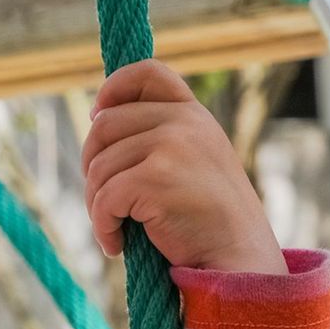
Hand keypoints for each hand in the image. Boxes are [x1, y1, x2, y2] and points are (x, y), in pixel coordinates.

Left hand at [81, 59, 287, 274]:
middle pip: (104, 125)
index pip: (147, 72)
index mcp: (193, 113)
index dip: (113, 88)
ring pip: (99, 167)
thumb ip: (159, 134)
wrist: (237, 256)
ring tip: (114, 227)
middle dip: (91, 165)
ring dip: (96, 204)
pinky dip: (102, 227)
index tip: (96, 114)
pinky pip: (103, 198)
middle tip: (102, 200)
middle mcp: (184, 122)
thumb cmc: (206, 218)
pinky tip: (115, 245)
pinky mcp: (156, 177)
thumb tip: (97, 118)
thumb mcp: (192, 159)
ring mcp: (171, 146)